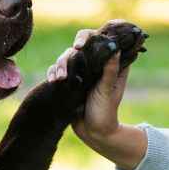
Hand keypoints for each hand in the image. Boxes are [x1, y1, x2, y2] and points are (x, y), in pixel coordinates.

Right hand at [44, 23, 142, 142]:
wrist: (94, 133)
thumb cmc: (106, 112)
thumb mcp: (108, 91)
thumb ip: (110, 70)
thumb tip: (115, 48)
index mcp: (109, 64)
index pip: (102, 41)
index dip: (93, 36)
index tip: (84, 43)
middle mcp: (94, 65)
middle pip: (80, 46)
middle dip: (74, 49)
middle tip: (75, 50)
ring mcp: (79, 72)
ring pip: (66, 57)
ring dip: (61, 64)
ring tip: (60, 77)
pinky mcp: (67, 81)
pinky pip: (57, 71)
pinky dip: (53, 73)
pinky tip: (53, 80)